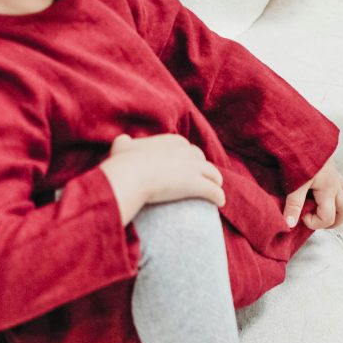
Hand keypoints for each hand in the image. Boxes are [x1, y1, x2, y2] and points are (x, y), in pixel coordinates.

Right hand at [101, 134, 224, 224]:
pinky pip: (214, 191)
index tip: (185, 167)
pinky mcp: (197, 184)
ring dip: (215, 181)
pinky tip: (220, 202)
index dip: (188, 159)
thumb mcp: (122, 147)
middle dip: (203, 168)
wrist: (130, 175)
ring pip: (213, 173)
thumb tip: (123, 140)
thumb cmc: (124, 163)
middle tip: (200, 178)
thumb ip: (124, 142)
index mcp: (174, 141)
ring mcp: (195, 168)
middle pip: (201, 160)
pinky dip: (218, 196)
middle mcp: (188, 151)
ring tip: (215, 188)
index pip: (187, 148)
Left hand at [283, 155, 342, 230]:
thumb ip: (293, 205)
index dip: (314, 223)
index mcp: (329, 190)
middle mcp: (336, 184)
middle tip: (316, 221)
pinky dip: (336, 193)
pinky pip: (342, 185)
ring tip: (322, 209)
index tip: (300, 216)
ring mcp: (336, 176)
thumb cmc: (301, 155)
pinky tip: (322, 192)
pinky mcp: (332, 169)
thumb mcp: (295, 183)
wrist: (304, 133)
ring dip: (338, 207)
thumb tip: (290, 224)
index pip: (329, 217)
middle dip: (333, 221)